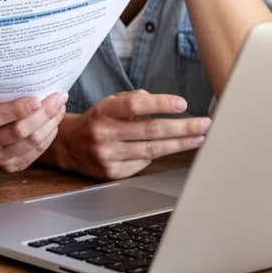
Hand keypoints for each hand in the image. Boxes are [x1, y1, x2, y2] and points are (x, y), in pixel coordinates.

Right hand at [0, 92, 66, 172]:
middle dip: (42, 113)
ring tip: (59, 106)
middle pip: (18, 132)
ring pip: (31, 143)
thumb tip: (31, 77)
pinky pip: (35, 152)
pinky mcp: (10, 167)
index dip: (16, 109)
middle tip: (58, 97)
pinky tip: (54, 122)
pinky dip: (48, 135)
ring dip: (50, 123)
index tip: (37, 99)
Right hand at [51, 90, 209, 179]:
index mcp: (103, 111)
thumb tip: (161, 104)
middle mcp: (104, 133)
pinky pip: (143, 164)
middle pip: (150, 130)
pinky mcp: (112, 173)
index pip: (135, 105)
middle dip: (182, 128)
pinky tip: (171, 149)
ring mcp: (107, 155)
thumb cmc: (95, 121)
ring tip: (199, 138)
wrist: (67, 147)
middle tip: (204, 124)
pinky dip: (159, 155)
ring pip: (152, 150)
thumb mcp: (108, 103)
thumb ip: (132, 100)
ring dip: (179, 144)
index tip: (183, 104)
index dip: (160, 104)